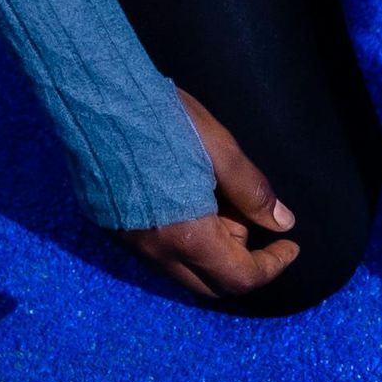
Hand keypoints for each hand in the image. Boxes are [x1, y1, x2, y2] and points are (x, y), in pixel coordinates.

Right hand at [116, 90, 300, 302]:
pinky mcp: (111, 227)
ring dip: (211, 249)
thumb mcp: (220, 150)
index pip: (241, 279)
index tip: (289, 245)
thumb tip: (281, 222)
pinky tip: (186, 199)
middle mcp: (155, 252)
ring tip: (216, 199)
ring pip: (184, 269)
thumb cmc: (160, 117)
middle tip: (249, 218)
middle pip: (212, 284)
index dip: (272, 266)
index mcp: (187, 237)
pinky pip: (158, 252)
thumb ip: (253, 192)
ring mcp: (129, 243)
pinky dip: (183, 240)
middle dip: (241, 261)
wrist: (93, 96)